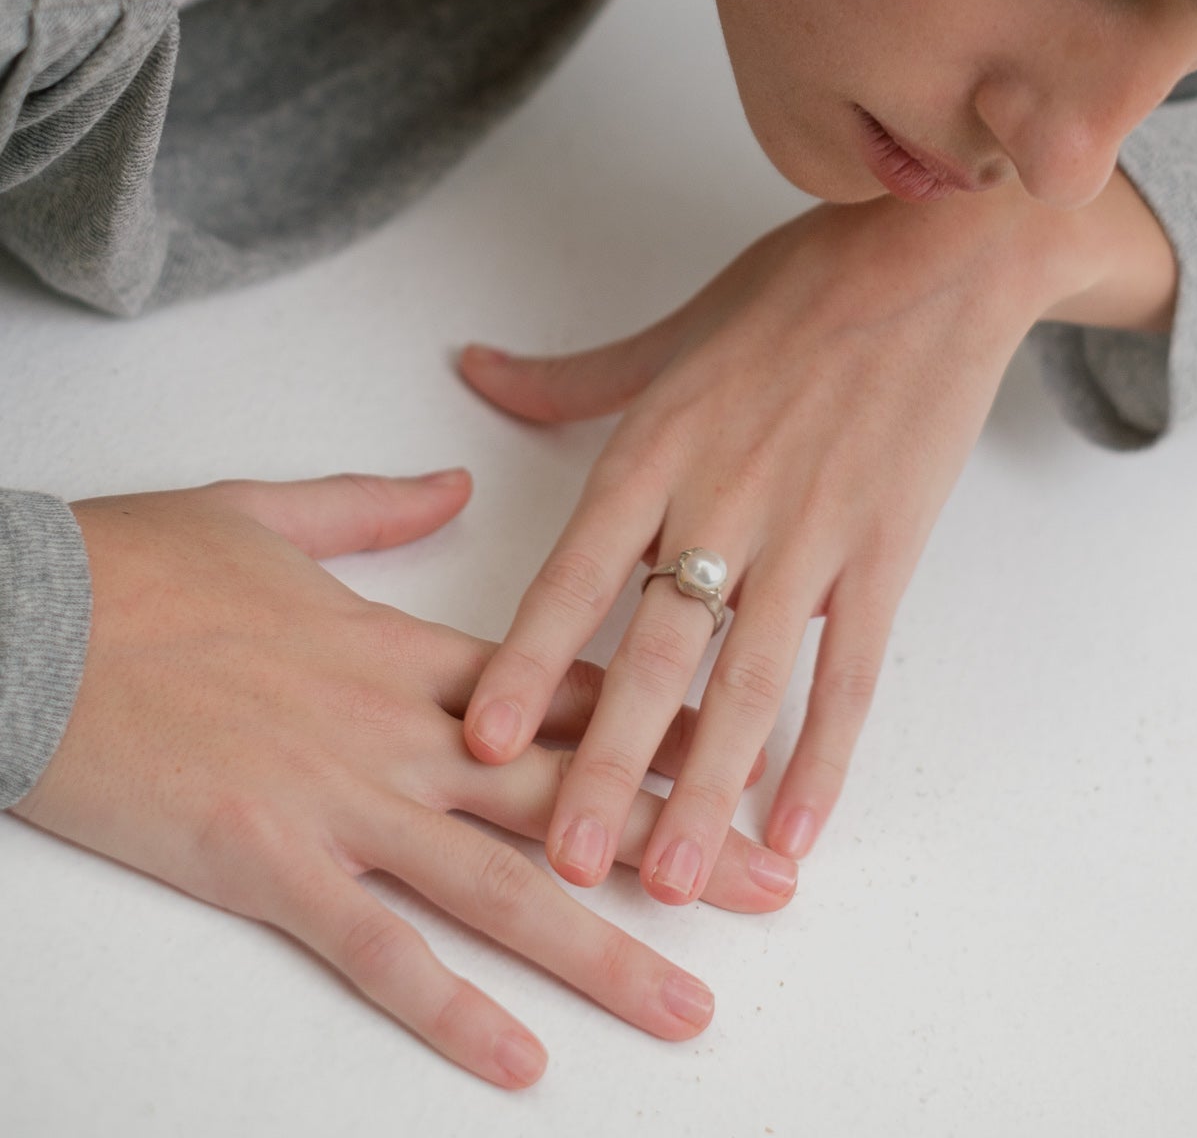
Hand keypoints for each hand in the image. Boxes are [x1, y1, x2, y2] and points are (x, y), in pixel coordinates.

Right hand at [11, 469, 796, 1090]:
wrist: (29, 616)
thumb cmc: (140, 566)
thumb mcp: (271, 512)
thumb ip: (378, 506)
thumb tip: (453, 483)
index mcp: (402, 646)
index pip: (561, 689)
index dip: (659, 724)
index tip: (741, 745)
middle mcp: (398, 728)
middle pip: (565, 793)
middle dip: (678, 841)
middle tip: (775, 889)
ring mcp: (339, 800)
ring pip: (498, 884)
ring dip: (602, 949)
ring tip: (691, 1001)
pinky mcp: (268, 863)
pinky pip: (377, 949)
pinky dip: (450, 1008)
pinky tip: (521, 1059)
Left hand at [457, 183, 1094, 909]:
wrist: (941, 250)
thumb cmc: (804, 282)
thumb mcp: (677, 326)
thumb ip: (575, 376)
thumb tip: (475, 372)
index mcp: (661, 443)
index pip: (574, 572)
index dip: (523, 662)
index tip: (478, 741)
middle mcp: (726, 498)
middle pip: (653, 653)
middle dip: (605, 764)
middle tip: (564, 858)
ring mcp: (813, 531)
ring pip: (749, 682)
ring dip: (706, 789)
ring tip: (668, 877)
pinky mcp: (888, 548)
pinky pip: (853, 670)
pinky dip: (828, 754)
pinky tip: (797, 829)